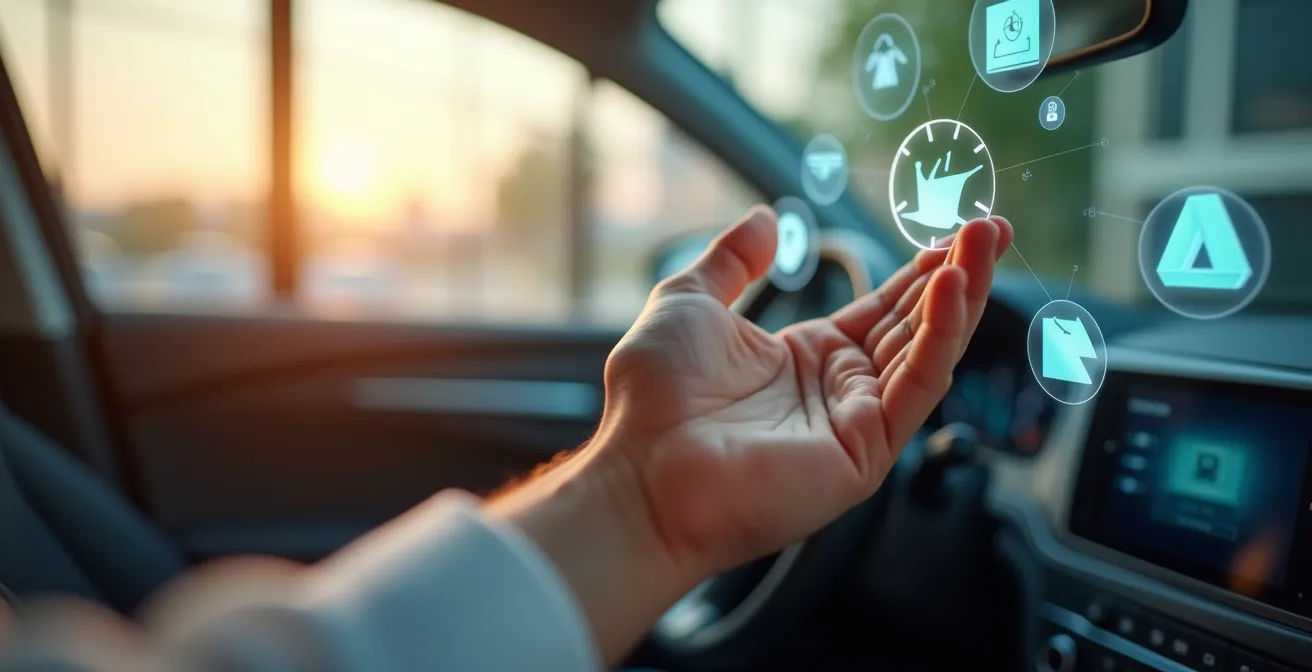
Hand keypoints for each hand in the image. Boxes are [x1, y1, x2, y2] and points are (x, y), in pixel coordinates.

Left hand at [600, 207, 1011, 573]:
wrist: (638, 470)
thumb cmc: (652, 398)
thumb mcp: (689, 302)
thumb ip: (732, 260)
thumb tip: (764, 218)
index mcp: (806, 359)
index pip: (884, 310)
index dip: (920, 271)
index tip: (953, 230)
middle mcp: (839, 391)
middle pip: (916, 325)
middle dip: (958, 273)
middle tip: (992, 225)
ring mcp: (856, 423)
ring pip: (927, 352)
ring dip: (961, 294)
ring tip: (984, 240)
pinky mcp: (865, 452)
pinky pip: (914, 386)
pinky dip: (940, 337)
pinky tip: (953, 289)